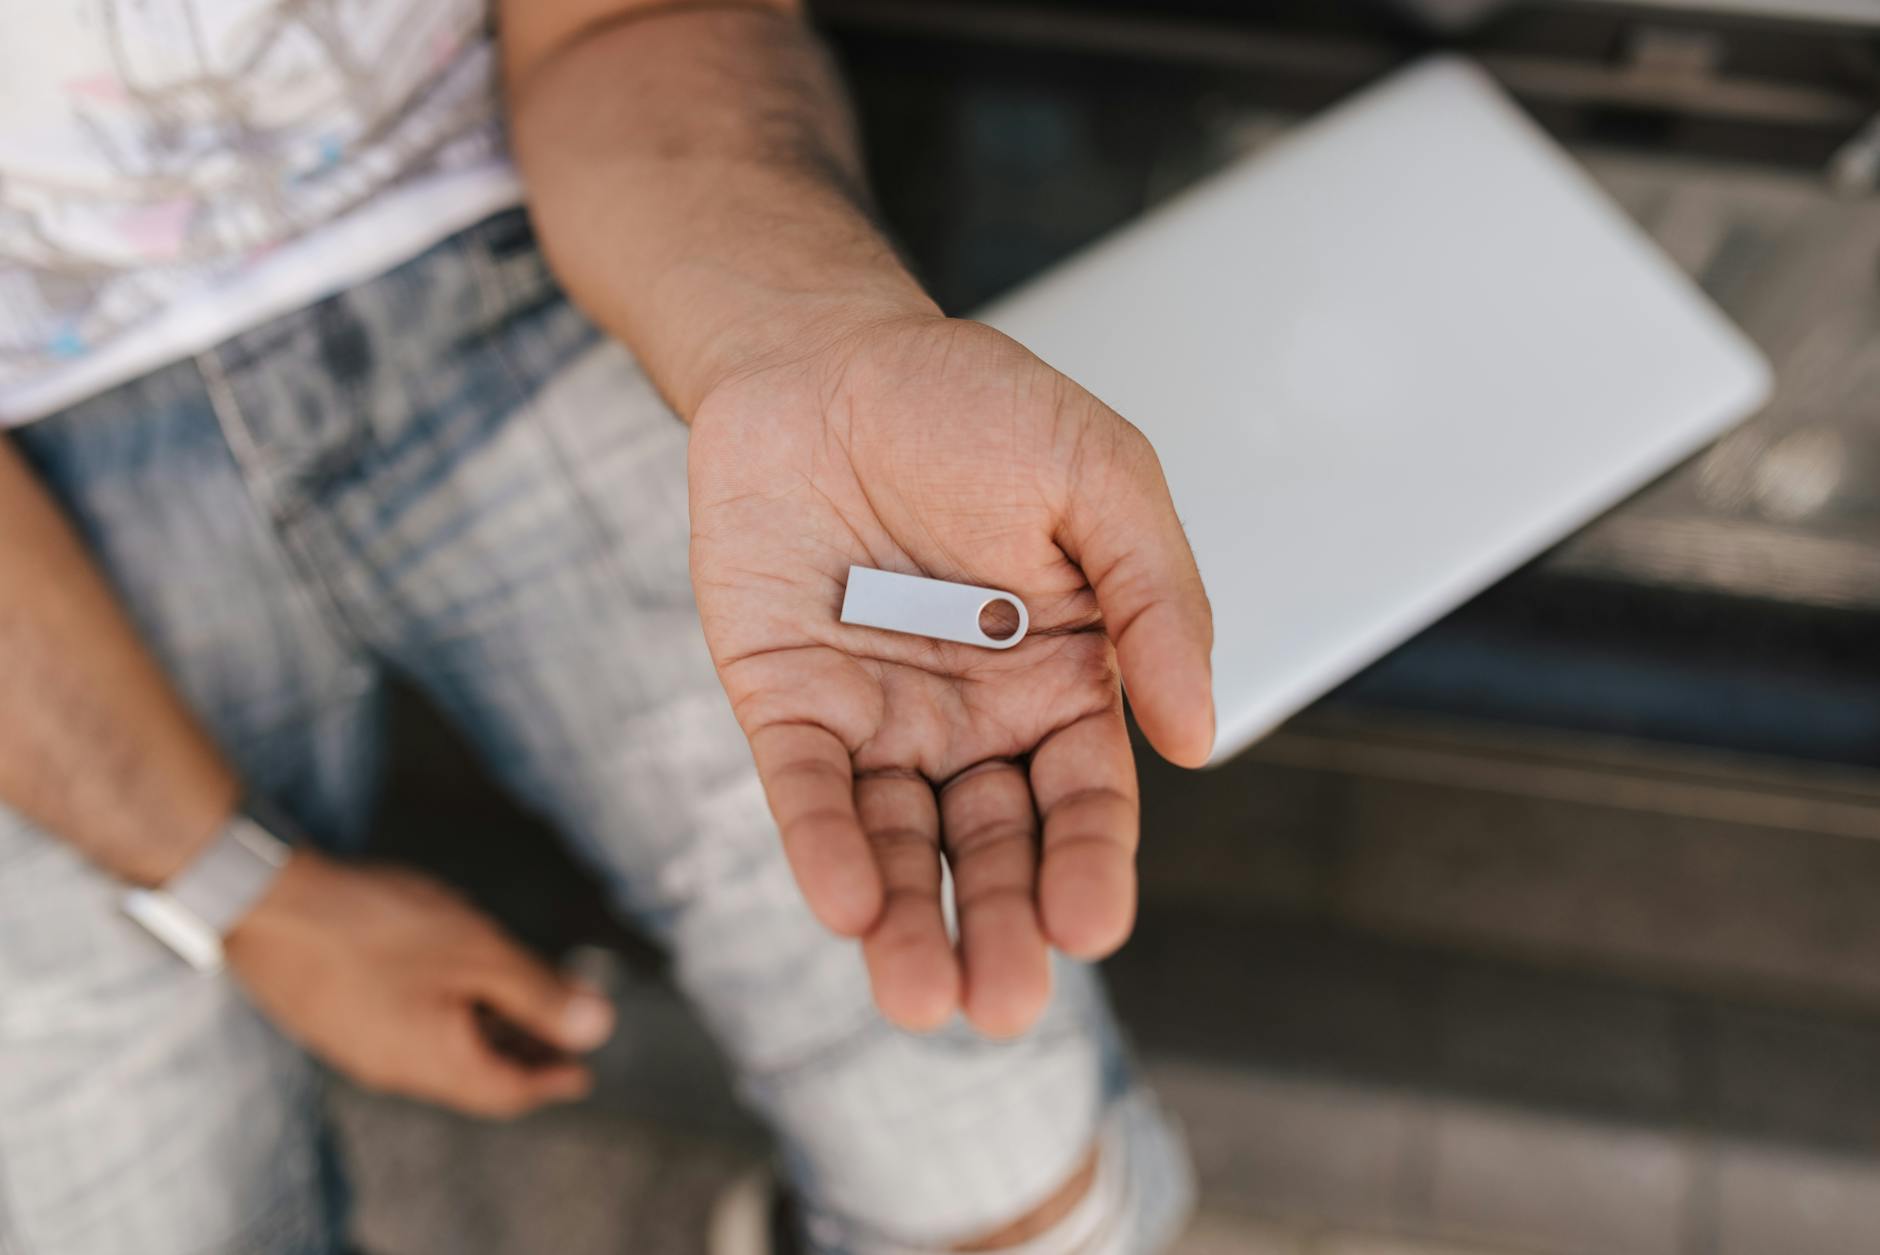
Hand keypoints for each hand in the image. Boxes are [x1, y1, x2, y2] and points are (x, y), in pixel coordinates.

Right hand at [226, 850, 614, 1117]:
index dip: (551, 1081)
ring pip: (439, 1052)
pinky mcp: (334, 1016)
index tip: (582, 1075)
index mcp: (434, 1062)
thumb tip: (598, 1028)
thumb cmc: (375, 924)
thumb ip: (539, 993)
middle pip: (474, 1076)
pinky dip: (446, 1017)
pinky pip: (406, 1031)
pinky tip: (454, 982)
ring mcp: (358, 1044)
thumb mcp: (477, 952)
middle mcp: (393, 1067)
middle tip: (560, 1037)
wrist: (263, 902)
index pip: (506, 1092)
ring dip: (485, 1034)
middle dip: (523, 1055)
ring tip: (518, 1006)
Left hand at [689, 313, 1212, 1036]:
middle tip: (1001, 1004)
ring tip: (917, 996)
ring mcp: (876, 718)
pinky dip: (823, 844)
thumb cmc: (969, 405)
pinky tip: (842, 901)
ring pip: (898, 842)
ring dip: (905, 922)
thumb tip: (1199, 734)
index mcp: (1063, 679)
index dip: (1091, 865)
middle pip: (993, 847)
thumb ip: (1156, 598)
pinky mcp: (785, 701)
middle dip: (1000, 928)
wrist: (822, 356)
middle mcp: (973, 720)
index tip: (1091, 926)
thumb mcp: (1098, 476)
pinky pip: (806, 787)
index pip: (1086, 800)